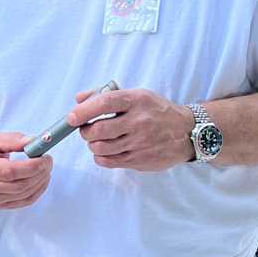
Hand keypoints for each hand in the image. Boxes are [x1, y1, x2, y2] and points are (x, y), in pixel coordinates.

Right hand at [0, 132, 51, 208]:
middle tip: (48, 161)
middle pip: (19, 186)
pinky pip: (22, 202)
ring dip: (40, 183)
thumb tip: (34, 141)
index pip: (10, 171)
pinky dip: (36, 192)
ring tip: (46, 169)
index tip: (45, 158)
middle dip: (39, 174)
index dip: (31, 166)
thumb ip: (12, 139)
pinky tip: (41, 181)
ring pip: (23, 195)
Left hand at [68, 88, 194, 170]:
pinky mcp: (140, 160)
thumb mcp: (136, 95)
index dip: (83, 111)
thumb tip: (79, 99)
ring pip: (101, 148)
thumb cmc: (157, 111)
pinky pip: (109, 161)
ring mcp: (139, 143)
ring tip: (97, 139)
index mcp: (136, 101)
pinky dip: (100, 156)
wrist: (186, 132)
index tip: (71, 117)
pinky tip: (105, 150)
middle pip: (99, 130)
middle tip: (85, 129)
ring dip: (92, 144)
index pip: (104, 103)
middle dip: (85, 130)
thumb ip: (106, 95)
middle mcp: (138, 122)